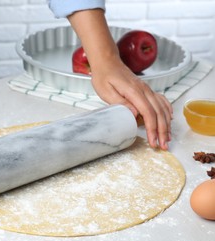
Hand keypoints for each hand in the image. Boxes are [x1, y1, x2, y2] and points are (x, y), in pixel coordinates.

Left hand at [68, 9, 171, 149]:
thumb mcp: (106, 91)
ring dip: (166, 124)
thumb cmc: (104, 76)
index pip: (148, 113)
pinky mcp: (146, 89)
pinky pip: (161, 100)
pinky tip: (169, 119)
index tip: (153, 141)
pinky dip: (167, 110)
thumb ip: (120, 103)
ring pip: (162, 108)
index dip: (152, 129)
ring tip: (167, 138)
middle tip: (162, 146)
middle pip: (158, 113)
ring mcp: (147, 89)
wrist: (107, 62)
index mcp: (134, 91)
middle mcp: (144, 90)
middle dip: (162, 131)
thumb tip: (135, 115)